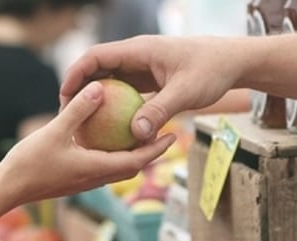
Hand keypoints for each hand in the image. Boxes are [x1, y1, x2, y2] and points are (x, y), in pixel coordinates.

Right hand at [0, 81, 175, 206]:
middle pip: (133, 166)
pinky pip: (102, 166)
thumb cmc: (29, 163)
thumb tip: (99, 87)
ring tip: (141, 134)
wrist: (8, 190)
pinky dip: (113, 155)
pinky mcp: (75, 180)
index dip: (157, 149)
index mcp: (97, 169)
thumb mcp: (55, 131)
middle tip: (165, 133)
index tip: (173, 135)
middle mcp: (96, 178)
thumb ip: (78, 110)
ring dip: (133, 155)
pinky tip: (106, 139)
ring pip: (118, 168)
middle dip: (151, 152)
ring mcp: (85, 181)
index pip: (137, 161)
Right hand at [59, 35, 244, 142]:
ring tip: (83, 124)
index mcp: (139, 50)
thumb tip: (135, 134)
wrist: (232, 63)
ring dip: (96, 100)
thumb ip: (160, 111)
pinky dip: (116, 107)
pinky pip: (126, 92)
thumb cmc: (211, 71)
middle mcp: (137, 56)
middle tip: (67, 115)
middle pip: (98, 69)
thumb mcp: (185, 92)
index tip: (64, 96)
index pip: (96, 56)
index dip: (76, 74)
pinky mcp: (150, 80)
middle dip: (80, 89)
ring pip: (110, 81)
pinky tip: (110, 130)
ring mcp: (143, 68)